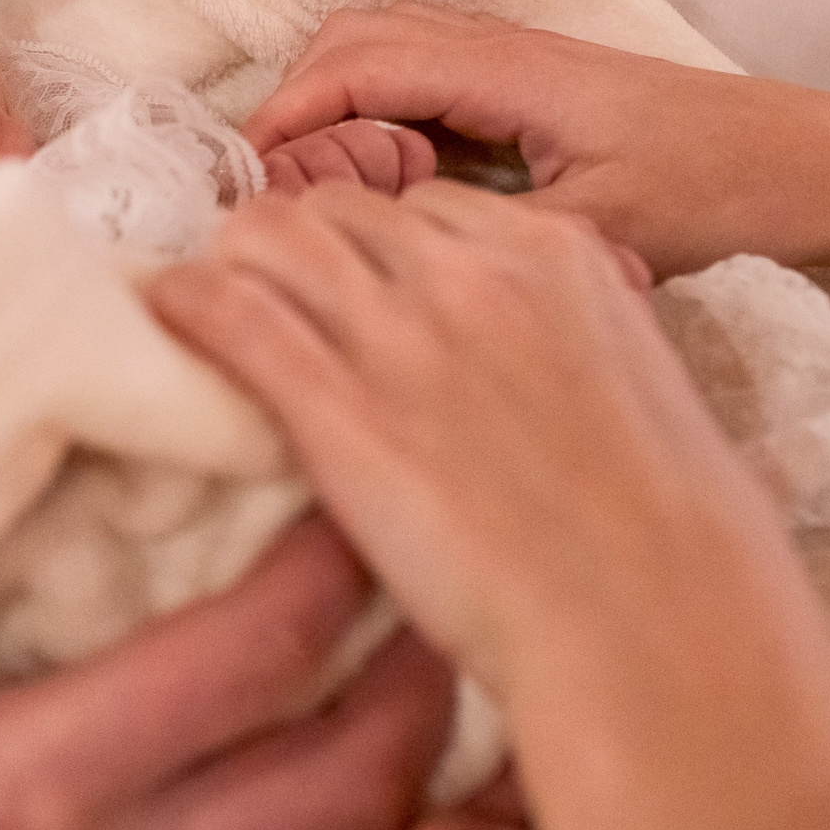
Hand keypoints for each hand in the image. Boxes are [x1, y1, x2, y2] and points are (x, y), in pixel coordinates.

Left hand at [148, 182, 829, 829]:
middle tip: (263, 291)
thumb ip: (567, 338)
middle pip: (337, 209)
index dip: (373, 244)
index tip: (349, 283)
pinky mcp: (340, 409)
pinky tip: (167, 316)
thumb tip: (520, 350)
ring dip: (232, 263)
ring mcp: (401, 335)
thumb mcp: (635, 389)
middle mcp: (472, 273)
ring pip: (270, 237)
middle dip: (295, 244)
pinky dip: (187, 303)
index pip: (425, 204)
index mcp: (557, 255)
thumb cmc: (662, 537)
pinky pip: (232, 314)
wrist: (653, 624)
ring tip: (210, 304)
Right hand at [239, 4, 829, 275]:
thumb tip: (372, 247)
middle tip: (273, 193)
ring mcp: (510, 57)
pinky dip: (373, 109)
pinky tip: (384, 181)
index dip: (287, 116)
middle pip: (352, 39)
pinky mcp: (523, 82)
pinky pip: (418, 70)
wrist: (808, 163)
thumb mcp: (595, 236)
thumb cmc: (719, 195)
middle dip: (294, 105)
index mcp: (507, 71)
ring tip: (321, 191)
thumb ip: (481, 233)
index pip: (356, 64)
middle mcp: (498, 46)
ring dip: (333, 103)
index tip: (246, 181)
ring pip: (380, 46)